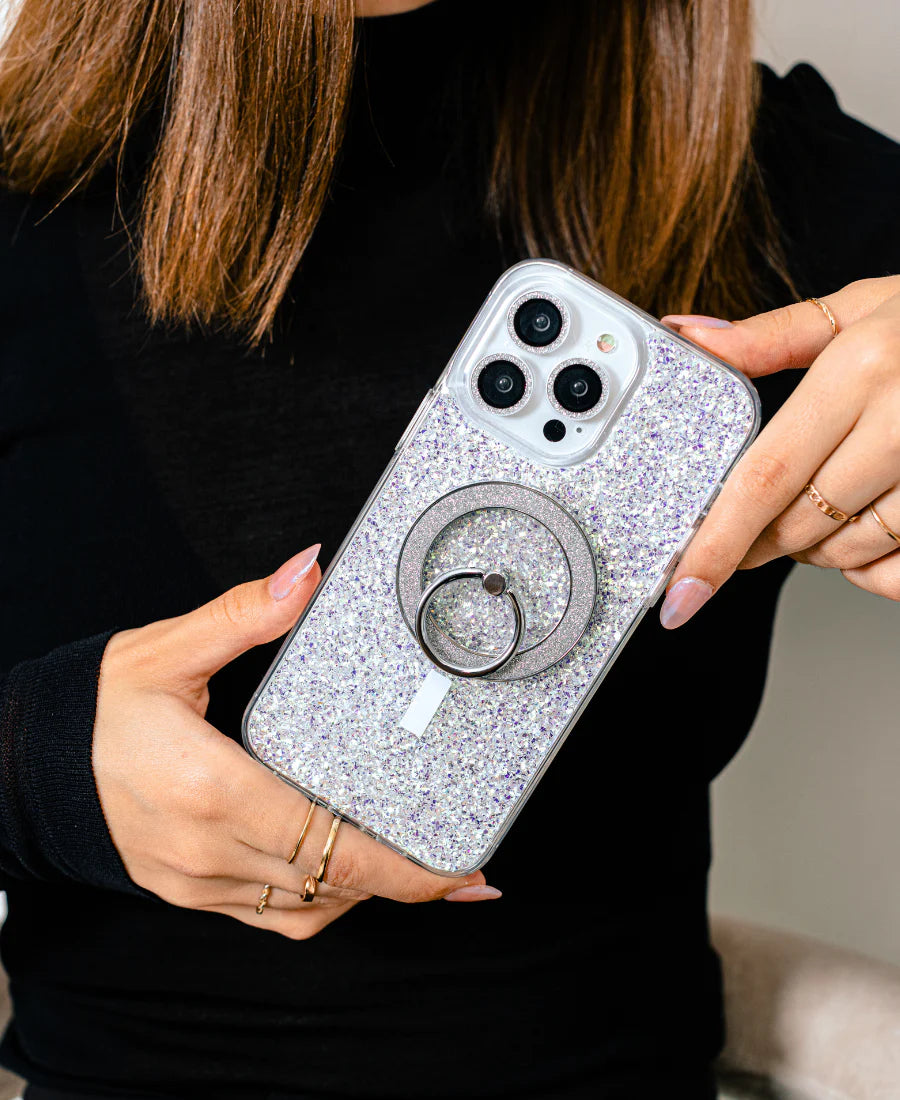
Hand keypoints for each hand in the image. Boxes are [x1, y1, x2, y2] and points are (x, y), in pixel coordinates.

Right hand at [93, 545, 497, 939]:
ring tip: (414, 868)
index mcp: (213, 788)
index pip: (330, 847)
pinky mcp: (188, 891)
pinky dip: (319, 901)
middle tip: (462, 870)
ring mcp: (196, 880)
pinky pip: (270, 915)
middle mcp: (209, 849)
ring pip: (306, 909)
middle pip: (332, 885)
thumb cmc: (96, 709)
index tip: (459, 872)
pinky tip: (345, 876)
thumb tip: (309, 571)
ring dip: (364, 893)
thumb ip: (247, 613)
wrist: (26, 762)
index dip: (404, 869)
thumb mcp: (167, 649)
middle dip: (404, 882)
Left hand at [657, 276, 899, 627]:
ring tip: (825, 507)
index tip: (681, 590)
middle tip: (755, 522)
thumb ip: (770, 336)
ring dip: (819, 549)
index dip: (717, 542)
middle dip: (760, 539)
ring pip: (851, 552)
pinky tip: (867, 535)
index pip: (766, 477)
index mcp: (862, 371)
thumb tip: (690, 337)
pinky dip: (872, 569)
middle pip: (801, 524)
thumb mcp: (859, 310)